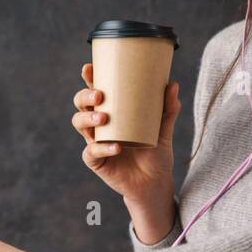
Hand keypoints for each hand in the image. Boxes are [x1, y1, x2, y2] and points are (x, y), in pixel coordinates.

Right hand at [71, 63, 180, 201]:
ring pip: (80, 124)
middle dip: (85, 97)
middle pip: (81, 105)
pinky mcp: (97, 162)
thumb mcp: (164, 129)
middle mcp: (99, 126)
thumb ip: (168, 108)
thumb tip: (172, 84)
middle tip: (100, 95)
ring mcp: (96, 143)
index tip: (89, 68)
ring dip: (88, 118)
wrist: (155, 183)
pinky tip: (116, 147)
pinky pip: (92, 153)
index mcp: (111, 113)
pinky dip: (103, 148)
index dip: (89, 79)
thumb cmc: (155, 153)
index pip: (96, 92)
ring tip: (103, 118)